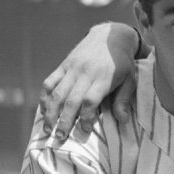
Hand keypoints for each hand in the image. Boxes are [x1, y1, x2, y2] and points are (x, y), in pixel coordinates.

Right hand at [40, 23, 140, 141]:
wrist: (110, 36)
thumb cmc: (122, 62)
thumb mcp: (130, 80)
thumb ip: (123, 100)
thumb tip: (123, 121)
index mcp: (102, 78)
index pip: (90, 100)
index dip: (86, 117)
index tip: (86, 131)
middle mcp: (85, 73)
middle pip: (71, 100)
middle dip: (64, 121)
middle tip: (61, 138)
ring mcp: (72, 69)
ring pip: (57, 92)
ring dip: (50, 112)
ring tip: (47, 129)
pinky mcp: (64, 65)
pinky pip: (49, 81)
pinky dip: (44, 96)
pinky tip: (43, 110)